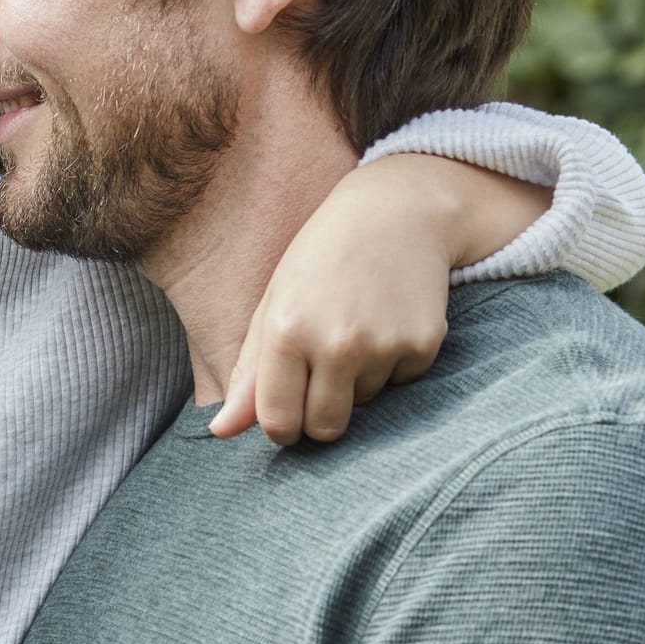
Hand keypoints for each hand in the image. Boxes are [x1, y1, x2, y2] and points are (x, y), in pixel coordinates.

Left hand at [209, 154, 542, 444]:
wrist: (395, 212)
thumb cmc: (321, 258)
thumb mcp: (274, 303)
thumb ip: (249, 372)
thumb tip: (221, 431)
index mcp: (286, 331)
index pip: (279, 422)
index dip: (282, 428)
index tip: (287, 416)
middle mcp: (335, 343)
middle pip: (325, 428)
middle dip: (319, 416)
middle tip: (321, 374)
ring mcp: (383, 346)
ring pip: (364, 404)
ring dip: (358, 382)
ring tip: (356, 326)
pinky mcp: (423, 345)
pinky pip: (400, 384)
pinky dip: (392, 364)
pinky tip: (386, 320)